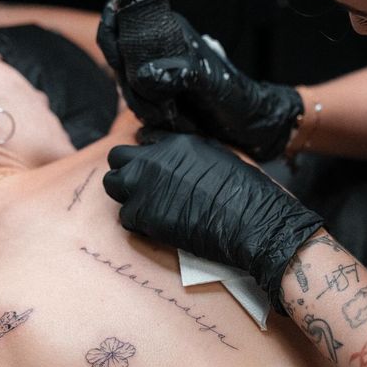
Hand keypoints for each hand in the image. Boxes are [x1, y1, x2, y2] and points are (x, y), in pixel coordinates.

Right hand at [97, 4, 302, 160]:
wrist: (251, 126)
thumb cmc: (239, 101)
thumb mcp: (214, 85)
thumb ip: (184, 74)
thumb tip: (146, 74)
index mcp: (169, 32)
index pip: (122, 19)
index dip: (111, 37)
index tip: (118, 64)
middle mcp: (158, 47)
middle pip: (119, 58)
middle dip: (131, 87)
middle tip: (159, 107)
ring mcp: (155, 70)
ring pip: (126, 84)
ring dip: (142, 105)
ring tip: (171, 117)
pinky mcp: (156, 93)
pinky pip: (136, 102)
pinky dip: (147, 115)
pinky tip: (168, 122)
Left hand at [103, 135, 322, 312]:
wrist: (253, 222)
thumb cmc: (248, 194)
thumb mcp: (221, 158)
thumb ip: (193, 156)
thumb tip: (182, 165)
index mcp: (177, 141)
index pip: (144, 138)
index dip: (147, 155)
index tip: (154, 169)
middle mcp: (155, 158)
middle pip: (118, 157)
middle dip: (126, 172)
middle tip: (143, 189)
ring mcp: (145, 185)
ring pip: (113, 185)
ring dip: (126, 196)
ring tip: (147, 209)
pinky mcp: (143, 214)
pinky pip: (125, 217)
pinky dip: (137, 223)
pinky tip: (157, 228)